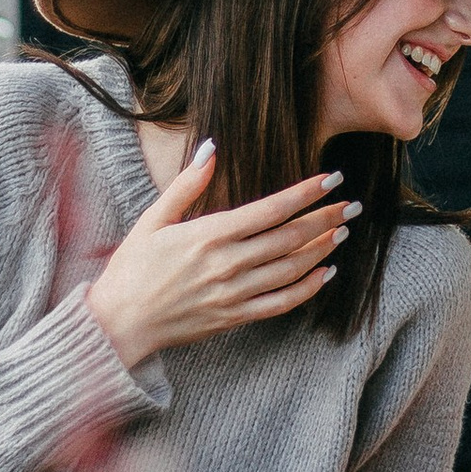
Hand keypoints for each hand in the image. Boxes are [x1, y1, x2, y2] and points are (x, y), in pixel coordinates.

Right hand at [86, 142, 354, 370]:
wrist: (118, 324)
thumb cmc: (133, 267)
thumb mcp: (152, 219)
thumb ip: (186, 184)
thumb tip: (211, 147)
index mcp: (208, 235)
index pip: (271, 210)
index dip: (306, 193)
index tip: (332, 179)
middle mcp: (226, 264)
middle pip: (289, 237)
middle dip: (325, 218)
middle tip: (352, 204)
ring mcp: (233, 294)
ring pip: (290, 269)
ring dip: (322, 249)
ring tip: (343, 230)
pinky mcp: (234, 318)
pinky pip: (281, 303)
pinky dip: (307, 288)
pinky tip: (325, 273)